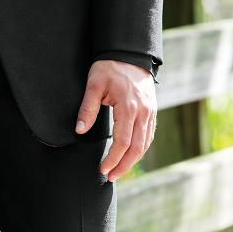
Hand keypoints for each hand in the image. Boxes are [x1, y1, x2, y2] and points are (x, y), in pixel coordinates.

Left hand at [74, 59, 156, 180]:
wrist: (129, 54)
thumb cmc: (109, 68)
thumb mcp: (94, 85)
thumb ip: (87, 108)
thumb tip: (80, 130)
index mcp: (129, 108)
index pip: (122, 142)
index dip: (113, 159)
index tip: (103, 170)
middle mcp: (143, 113)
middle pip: (137, 148)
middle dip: (124, 166)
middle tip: (111, 177)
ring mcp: (150, 112)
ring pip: (145, 144)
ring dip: (133, 160)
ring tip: (120, 170)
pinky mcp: (152, 111)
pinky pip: (149, 135)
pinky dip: (141, 148)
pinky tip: (132, 155)